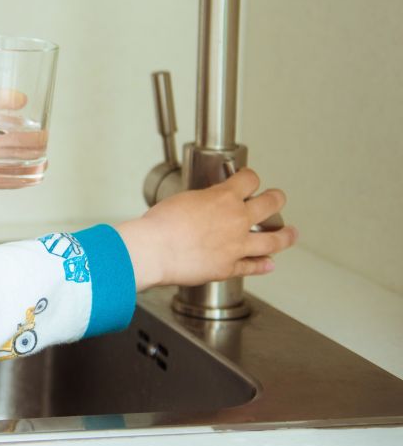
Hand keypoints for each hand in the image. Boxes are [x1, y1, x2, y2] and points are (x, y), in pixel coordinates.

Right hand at [115, 168, 296, 290]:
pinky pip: (252, 266)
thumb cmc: (160, 224)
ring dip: (285, 236)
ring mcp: (237, 245)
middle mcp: (236, 220)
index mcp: (223, 198)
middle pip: (271, 204)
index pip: (249, 179)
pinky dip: (263, 265)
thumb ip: (203, 201)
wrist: (153, 249)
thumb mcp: (183, 199)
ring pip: (273, 240)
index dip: (250, 177)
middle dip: (276, 199)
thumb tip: (207, 203)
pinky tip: (270, 265)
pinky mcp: (229, 267)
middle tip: (277, 198)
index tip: (249, 179)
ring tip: (291, 234)